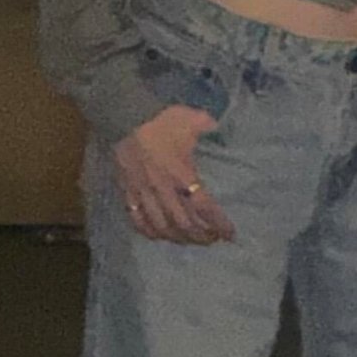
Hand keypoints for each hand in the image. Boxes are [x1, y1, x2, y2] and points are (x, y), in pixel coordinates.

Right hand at [110, 104, 236, 244]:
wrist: (126, 117)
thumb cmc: (161, 120)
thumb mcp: (190, 118)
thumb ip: (207, 125)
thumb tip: (218, 126)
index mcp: (182, 174)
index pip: (204, 206)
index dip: (218, 223)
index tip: (230, 234)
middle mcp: (164, 189)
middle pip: (184, 223)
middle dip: (201, 236)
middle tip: (213, 238)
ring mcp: (144, 194)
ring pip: (162, 227)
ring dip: (179, 238)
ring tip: (190, 239)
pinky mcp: (128, 194)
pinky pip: (138, 221)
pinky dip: (150, 232)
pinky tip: (160, 234)